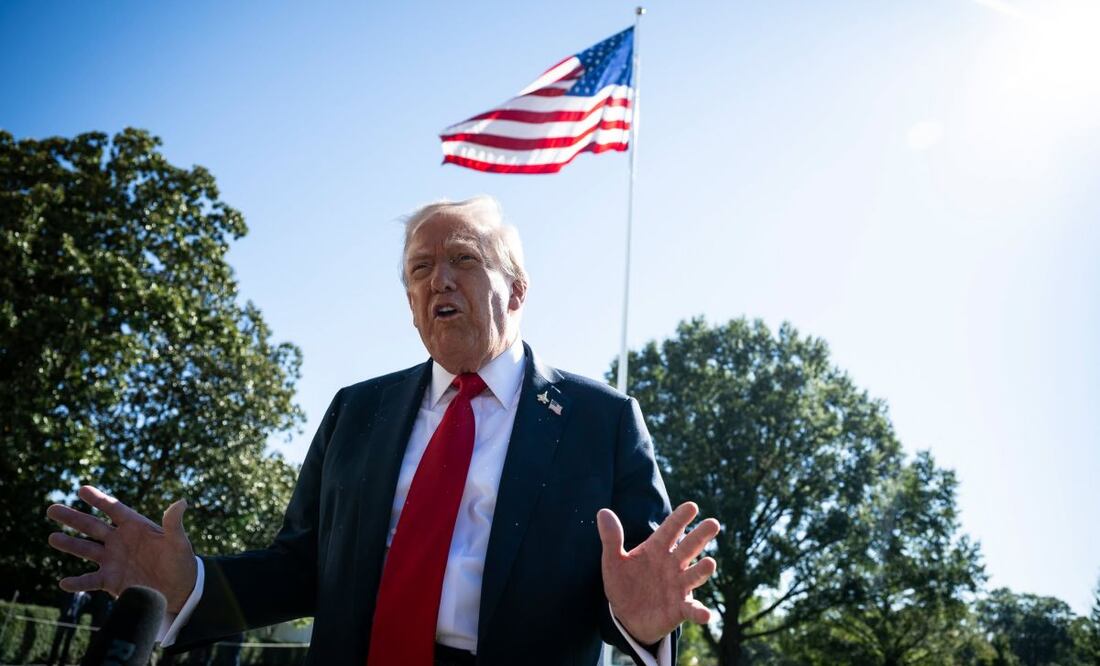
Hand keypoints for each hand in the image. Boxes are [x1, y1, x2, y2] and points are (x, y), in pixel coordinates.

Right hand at [46, 485, 197, 612]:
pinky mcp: (110, 580)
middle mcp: (120, 540)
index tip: (82, 489)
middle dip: (72, 518)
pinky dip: (77, 582)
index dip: (99, 499)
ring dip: (69, 544)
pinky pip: (90, 580)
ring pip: (85, 549)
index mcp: (135, 526)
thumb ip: (173, 523)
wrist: (179, 589)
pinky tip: (64, 583)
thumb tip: (181, 502)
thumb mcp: (178, 542)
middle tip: (52, 509)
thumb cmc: (181, 561)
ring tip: (52, 537)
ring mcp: (113, 560)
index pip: (113, 509)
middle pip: (92, 526)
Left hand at [597, 501, 719, 645]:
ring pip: (694, 575)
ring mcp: (678, 586)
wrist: (626, 617)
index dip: (680, 518)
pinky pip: (692, 609)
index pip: (670, 530)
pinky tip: (705, 614)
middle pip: (689, 547)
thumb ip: (611, 538)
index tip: (692, 506)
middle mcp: (672, 565)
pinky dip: (700, 612)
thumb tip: (603, 511)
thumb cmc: (623, 584)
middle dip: (700, 536)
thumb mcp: (613, 562)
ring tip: (710, 563)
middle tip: (713, 523)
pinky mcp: (679, 608)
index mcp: (656, 550)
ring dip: (702, 570)